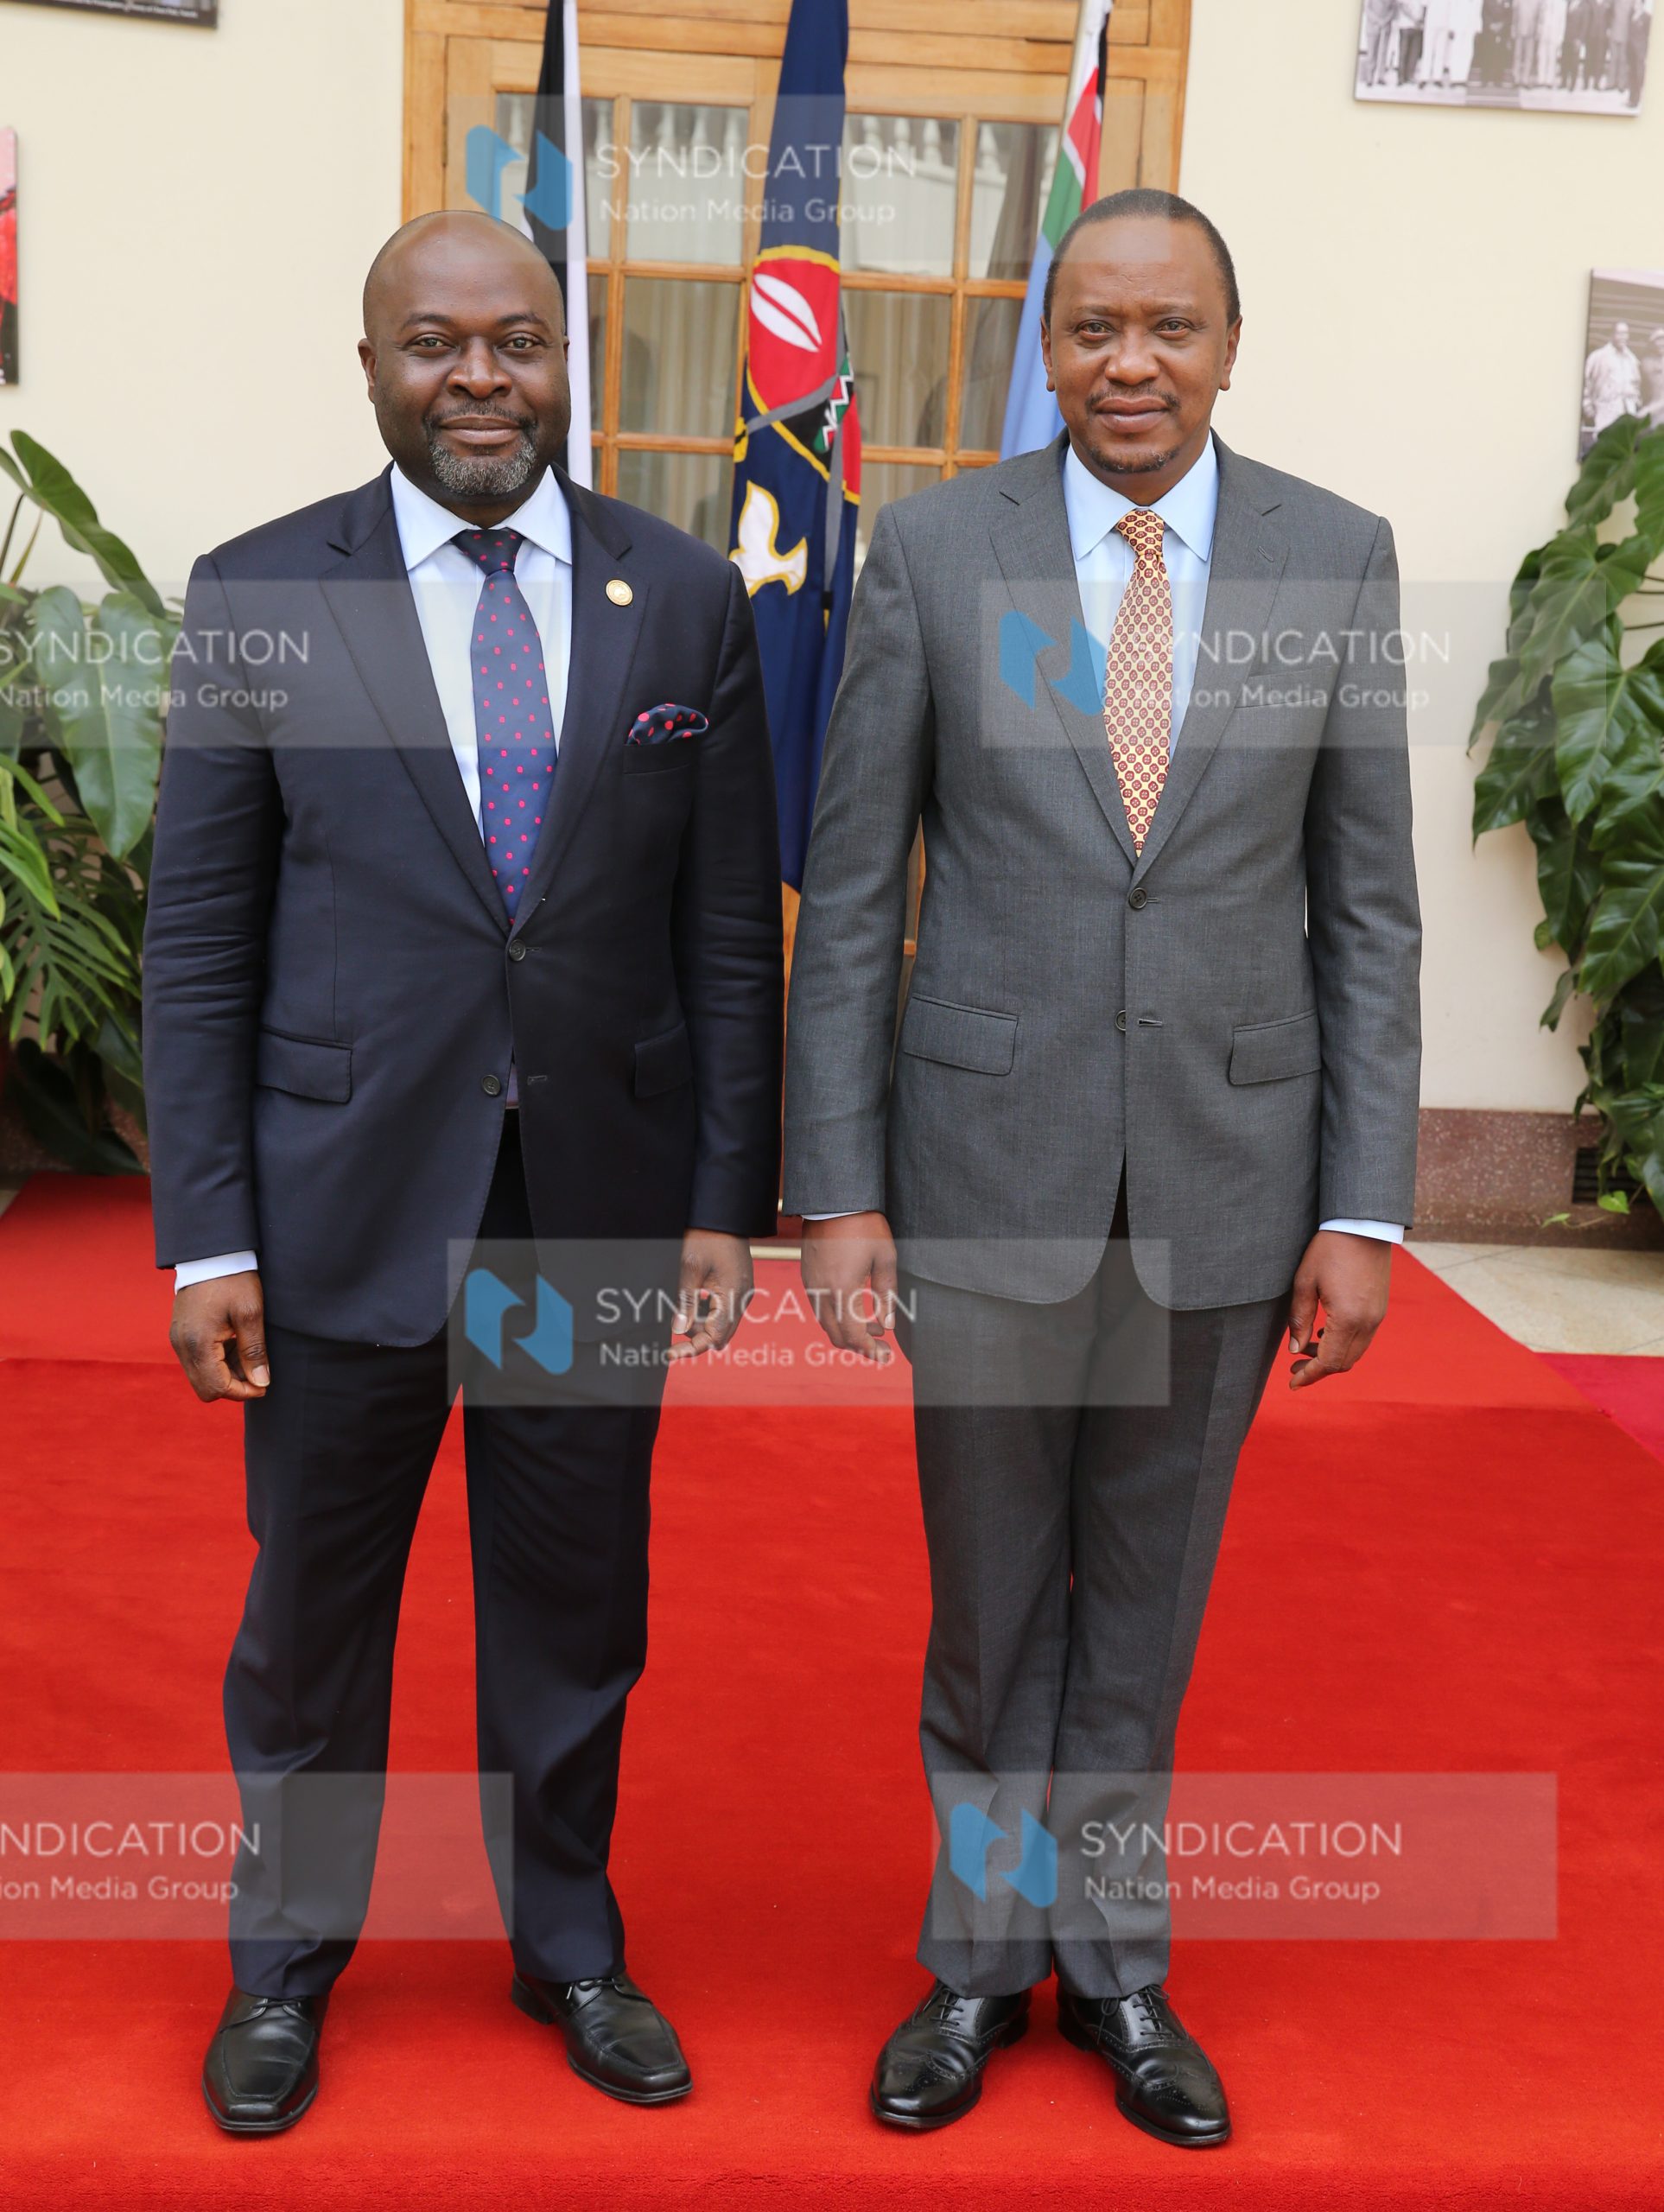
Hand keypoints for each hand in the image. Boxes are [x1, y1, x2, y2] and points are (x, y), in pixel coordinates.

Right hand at [169, 1271, 269, 1401]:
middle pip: (205, 1388)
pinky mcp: (180, 1333)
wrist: (210, 1254)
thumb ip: (254, 1351)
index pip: (216, 1388)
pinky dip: (217, 1361)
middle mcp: (181, 1346)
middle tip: (257, 1370)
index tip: (264, 1384)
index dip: (243, 1392)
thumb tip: (261, 1382)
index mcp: (197, 1343)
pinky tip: (234, 1343)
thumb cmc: (233, 1279)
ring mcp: (178, 1340)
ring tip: (247, 1351)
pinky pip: (197, 1361)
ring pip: (201, 1376)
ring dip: (226, 1373)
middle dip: (233, 1386)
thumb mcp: (250, 1313)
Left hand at [672, 1230, 752, 1357]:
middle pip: (721, 1334)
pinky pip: (722, 1309)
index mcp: (733, 1295)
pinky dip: (705, 1313)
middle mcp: (742, 1297)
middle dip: (696, 1339)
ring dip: (700, 1326)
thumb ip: (685, 1301)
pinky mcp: (736, 1284)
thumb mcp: (690, 1269)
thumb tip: (678, 1331)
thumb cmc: (705, 1237)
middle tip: (671, 1340)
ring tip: (677, 1316)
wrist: (722, 1213)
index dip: (692, 1348)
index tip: (670, 1353)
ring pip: (721, 1323)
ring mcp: (741, 1291)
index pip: (714, 1336)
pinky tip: (689, 1305)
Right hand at [800, 1212, 896, 1361]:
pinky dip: (837, 1318)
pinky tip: (854, 1312)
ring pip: (826, 1324)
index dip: (870, 1350)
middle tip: (882, 1348)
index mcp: (843, 1289)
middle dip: (860, 1347)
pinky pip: (819, 1309)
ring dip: (848, 1333)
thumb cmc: (864, 1227)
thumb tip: (887, 1324)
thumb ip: (887, 1294)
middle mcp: (822, 1291)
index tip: (886, 1357)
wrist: (833, 1202)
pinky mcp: (807, 1276)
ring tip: (873, 1330)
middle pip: (837, 1335)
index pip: (854, 1334)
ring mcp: (811, 1284)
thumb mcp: (884, 1259)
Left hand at [1286, 1231, 1392, 1390]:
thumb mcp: (1305, 1282)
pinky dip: (1344, 1344)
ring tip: (1305, 1349)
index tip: (1292, 1383)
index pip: (1328, 1362)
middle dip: (1319, 1370)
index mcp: (1348, 1319)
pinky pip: (1363, 1338)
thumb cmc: (1329, 1249)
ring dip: (1332, 1357)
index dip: (1309, 1376)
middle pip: (1344, 1363)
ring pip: (1355, 1352)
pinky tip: (1325, 1333)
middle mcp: (1368, 1322)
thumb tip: (1294, 1350)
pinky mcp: (1381, 1308)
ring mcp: (1378, 1316)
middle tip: (1294, 1368)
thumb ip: (1299, 1319)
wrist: (1363, 1225)